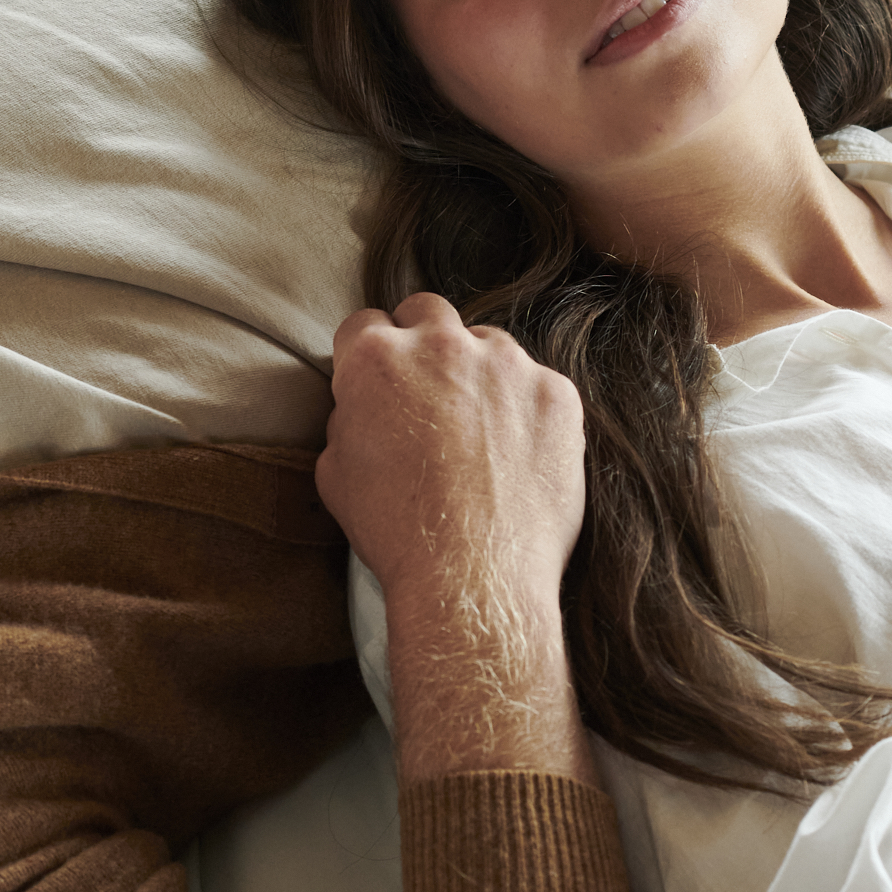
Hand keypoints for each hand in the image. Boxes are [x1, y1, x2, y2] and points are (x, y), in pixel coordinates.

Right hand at [319, 298, 591, 781]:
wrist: (472, 578)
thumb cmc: (396, 533)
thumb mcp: (335, 474)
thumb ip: (348, 420)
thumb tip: (363, 407)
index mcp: (375, 359)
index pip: (365, 324)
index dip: (369, 355)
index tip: (381, 382)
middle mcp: (441, 345)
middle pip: (427, 313)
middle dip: (423, 344)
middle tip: (428, 396)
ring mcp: (506, 364)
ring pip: (487, 345)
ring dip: (479, 375)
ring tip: (479, 435)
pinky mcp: (556, 392)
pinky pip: (537, 384)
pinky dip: (527, 410)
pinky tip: (517, 456)